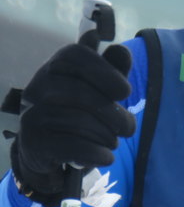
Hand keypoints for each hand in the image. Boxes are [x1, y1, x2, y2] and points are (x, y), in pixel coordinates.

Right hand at [10, 43, 135, 205]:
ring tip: (115, 142)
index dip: (105, 72)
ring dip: (104, 135)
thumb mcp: (104, 85)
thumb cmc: (85, 106)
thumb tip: (119, 49)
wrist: (52, 147)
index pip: (77, 56)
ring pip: (76, 120)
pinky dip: (93, 152)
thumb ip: (115, 67)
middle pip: (80, 92)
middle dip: (111, 112)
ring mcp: (31, 112)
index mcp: (58, 64)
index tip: (126, 92)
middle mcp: (38, 84)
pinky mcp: (30, 140)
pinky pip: (68, 146)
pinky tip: (106, 157)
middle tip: (129, 128)